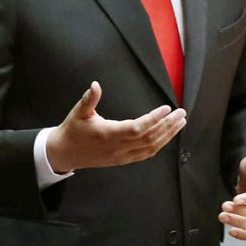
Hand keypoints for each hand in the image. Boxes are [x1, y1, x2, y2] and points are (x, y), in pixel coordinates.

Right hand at [45, 81, 184, 173]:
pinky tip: (168, 135)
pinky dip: (159, 144)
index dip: (154, 119)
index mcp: (108, 134)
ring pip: (151, 148)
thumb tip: (95, 84)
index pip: (137, 128)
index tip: (166, 108)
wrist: (64, 153)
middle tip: (181, 113)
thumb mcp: (78, 112)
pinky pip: (145, 154)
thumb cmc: (73, 130)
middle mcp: (117, 147)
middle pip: (149, 138)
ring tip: (180, 122)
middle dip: (168, 125)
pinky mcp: (122, 160)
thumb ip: (89, 99)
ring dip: (168, 135)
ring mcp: (121, 156)